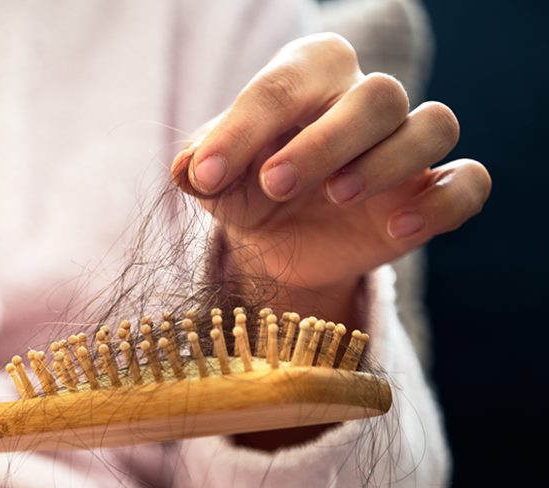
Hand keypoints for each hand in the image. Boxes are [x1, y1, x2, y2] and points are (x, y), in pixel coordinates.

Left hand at [172, 33, 490, 318]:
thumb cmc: (246, 189)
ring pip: (434, 124)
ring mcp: (407, 145)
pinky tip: (397, 229)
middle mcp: (367, 100)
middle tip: (274, 184)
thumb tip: (186, 167)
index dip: (244, 128)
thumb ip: (199, 166)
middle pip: (378, 94)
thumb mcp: (214, 180)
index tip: (204, 175)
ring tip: (337, 196)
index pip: (287, 83)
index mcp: (310, 76)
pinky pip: (468, 182)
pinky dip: (442, 202)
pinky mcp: (431, 192)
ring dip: (388, 160)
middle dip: (323, 141)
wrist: (276, 244)